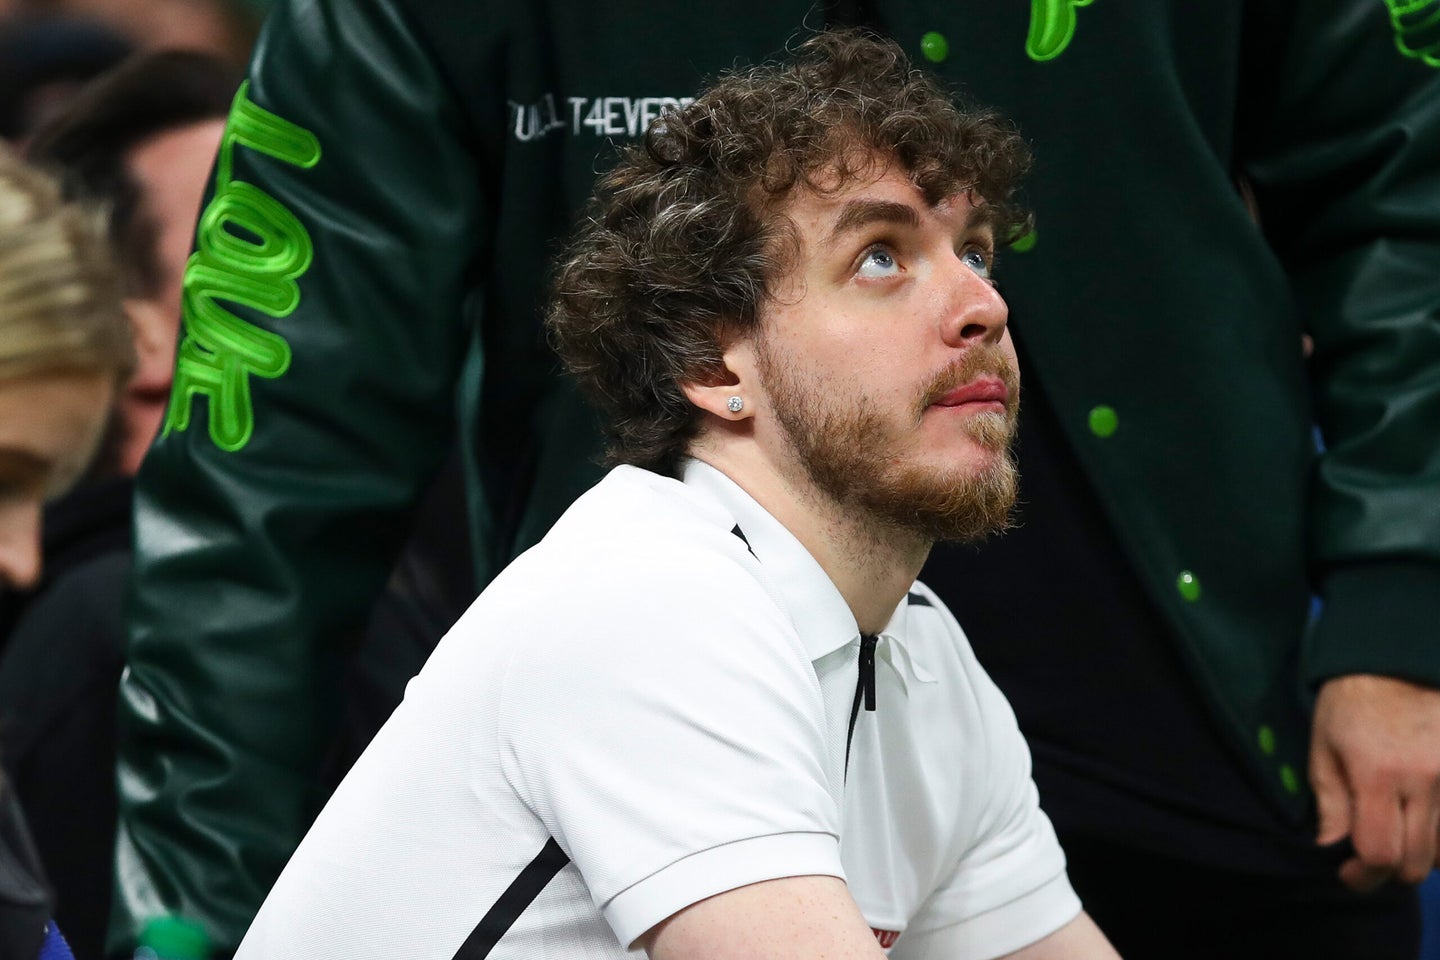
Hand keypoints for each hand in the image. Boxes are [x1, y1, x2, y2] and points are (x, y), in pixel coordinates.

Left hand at [1311, 674, 1439, 889]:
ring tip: (1398, 830)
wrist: (1400, 657)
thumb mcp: (1324, 746)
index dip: (1362, 876)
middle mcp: (1426, 780)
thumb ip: (1330, 801)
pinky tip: (1424, 817)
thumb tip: (1333, 849)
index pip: (1380, 852)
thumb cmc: (1352, 701)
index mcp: (1378, 773)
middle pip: (1419, 862)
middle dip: (1391, 869)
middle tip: (1371, 855)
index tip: (1349, 874)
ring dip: (1422, 852)